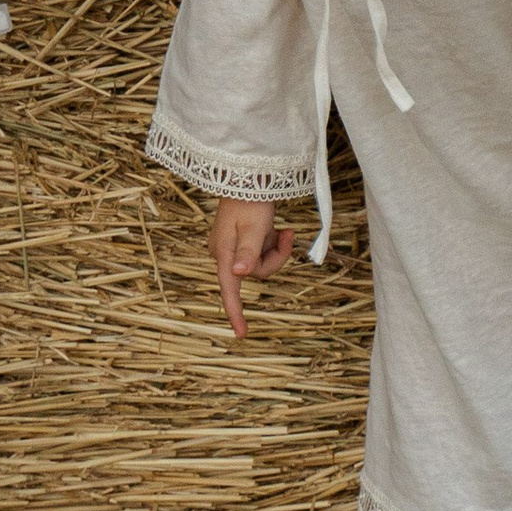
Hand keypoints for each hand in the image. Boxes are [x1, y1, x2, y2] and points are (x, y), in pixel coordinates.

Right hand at [211, 198, 296, 339]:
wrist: (247, 176)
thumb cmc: (250, 201)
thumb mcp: (253, 227)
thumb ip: (248, 251)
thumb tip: (239, 274)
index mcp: (224, 253)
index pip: (230, 289)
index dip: (236, 312)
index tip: (242, 334)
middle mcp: (225, 254)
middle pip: (256, 273)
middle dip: (275, 258)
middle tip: (286, 234)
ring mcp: (233, 249)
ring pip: (261, 263)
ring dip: (276, 249)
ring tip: (282, 229)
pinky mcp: (241, 242)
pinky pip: (261, 253)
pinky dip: (273, 243)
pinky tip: (279, 228)